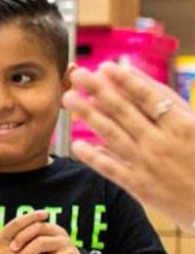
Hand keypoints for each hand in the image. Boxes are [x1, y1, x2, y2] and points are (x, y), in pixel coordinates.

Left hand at [10, 220, 83, 253]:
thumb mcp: (37, 249)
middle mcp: (57, 232)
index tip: (8, 242)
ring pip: (43, 242)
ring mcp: (65, 243)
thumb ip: (26, 242)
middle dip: (22, 238)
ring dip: (28, 252)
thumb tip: (1, 238)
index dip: (20, 229)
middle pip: (37, 228)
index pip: (32, 221)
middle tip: (11, 250)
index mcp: (48, 227)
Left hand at [63, 63, 194, 230]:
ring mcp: (148, 165)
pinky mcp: (140, 187)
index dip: (125, 81)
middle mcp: (162, 143)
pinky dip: (94, 156)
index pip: (148, 97)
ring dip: (89, 115)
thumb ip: (172, 104)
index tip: (105, 66)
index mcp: (183, 125)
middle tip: (77, 75)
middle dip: (98, 90)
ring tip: (70, 98)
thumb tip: (140, 79)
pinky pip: (111, 169)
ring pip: (112, 135)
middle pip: (124, 111)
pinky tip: (77, 145)